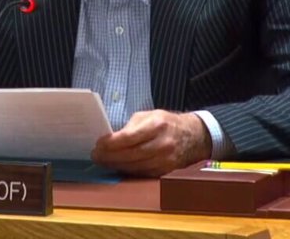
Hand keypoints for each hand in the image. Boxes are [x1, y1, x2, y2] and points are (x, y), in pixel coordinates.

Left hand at [91, 110, 210, 176]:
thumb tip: (111, 139)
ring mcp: (165, 159)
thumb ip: (131, 127)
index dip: (111, 143)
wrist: (193, 136)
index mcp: (157, 125)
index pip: (129, 137)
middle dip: (109, 156)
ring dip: (116, 165)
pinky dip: (128, 170)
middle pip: (130, 154)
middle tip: (96, 155)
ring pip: (135, 166)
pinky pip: (142, 173)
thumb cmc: (166, 123)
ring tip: (103, 162)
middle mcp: (162, 144)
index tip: (98, 144)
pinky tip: (118, 167)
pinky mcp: (166, 170)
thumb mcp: (149, 116)